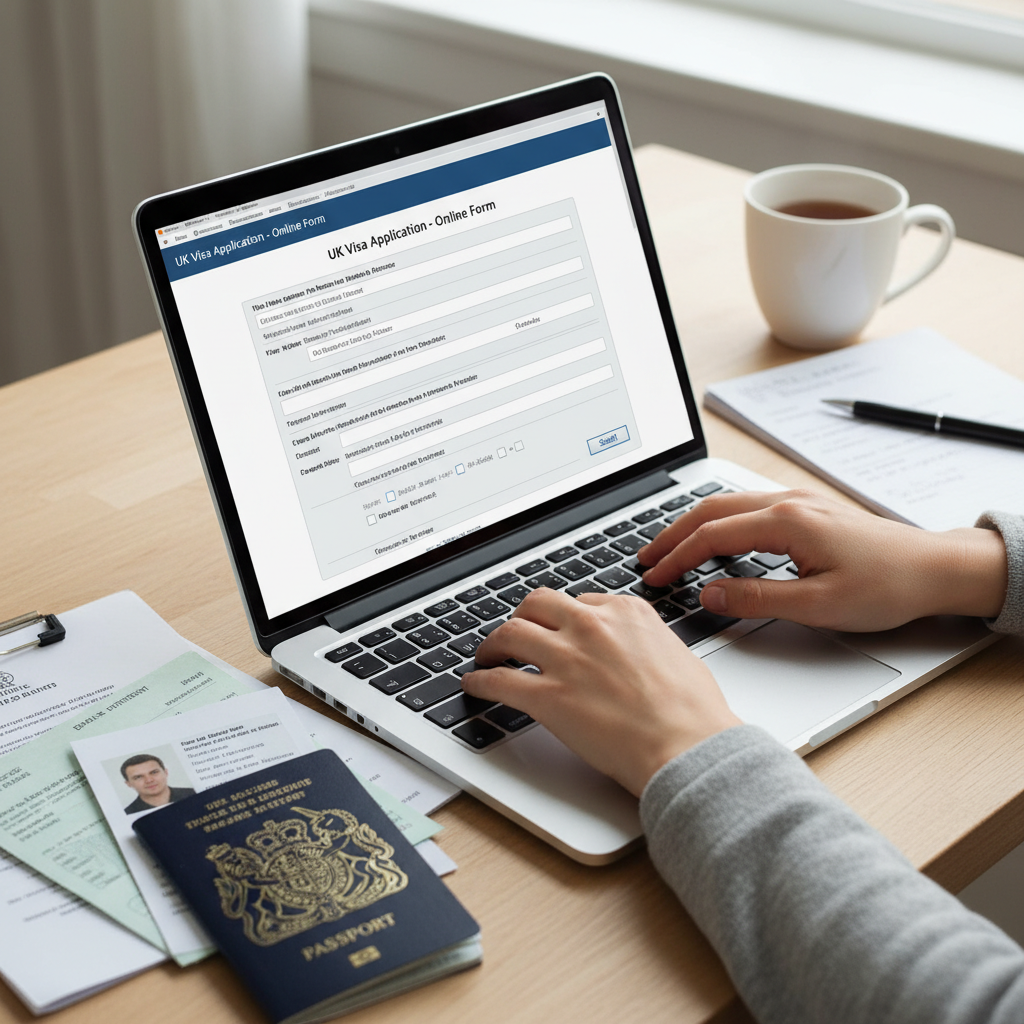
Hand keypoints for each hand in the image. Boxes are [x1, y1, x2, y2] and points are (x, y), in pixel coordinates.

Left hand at [462, 589, 740, 796]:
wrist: (689, 746)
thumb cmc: (693, 711)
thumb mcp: (675, 653)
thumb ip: (644, 642)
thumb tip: (634, 651)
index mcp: (626, 613)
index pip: (580, 602)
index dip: (563, 617)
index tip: (557, 628)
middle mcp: (592, 627)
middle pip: (537, 604)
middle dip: (523, 617)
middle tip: (516, 633)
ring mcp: (567, 659)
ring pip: (511, 633)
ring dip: (493, 644)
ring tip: (488, 655)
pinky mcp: (548, 696)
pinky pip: (500, 680)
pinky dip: (481, 680)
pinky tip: (475, 684)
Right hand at [638, 489, 1006, 630]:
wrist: (935, 568)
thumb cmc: (887, 586)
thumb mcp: (818, 605)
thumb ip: (756, 598)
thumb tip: (710, 594)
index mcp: (786, 522)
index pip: (711, 536)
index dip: (677, 558)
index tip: (655, 577)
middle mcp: (788, 503)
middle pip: (711, 509)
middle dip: (672, 533)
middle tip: (645, 558)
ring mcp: (797, 502)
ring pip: (727, 503)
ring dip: (692, 524)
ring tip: (668, 547)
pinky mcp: (806, 509)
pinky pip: (747, 507)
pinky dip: (717, 521)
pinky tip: (712, 539)